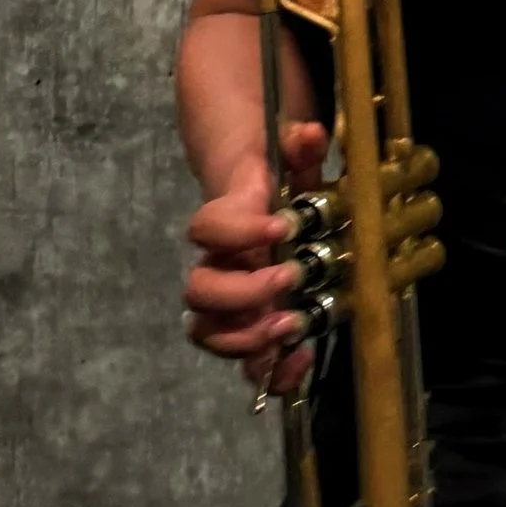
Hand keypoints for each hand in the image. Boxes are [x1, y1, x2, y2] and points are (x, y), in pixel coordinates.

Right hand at [182, 119, 325, 397]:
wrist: (265, 212)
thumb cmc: (279, 188)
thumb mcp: (293, 163)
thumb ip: (298, 147)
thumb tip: (307, 135)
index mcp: (226, 224)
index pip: (206, 227)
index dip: (237, 230)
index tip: (279, 225)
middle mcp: (218, 268)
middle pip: (198, 292)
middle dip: (242, 293)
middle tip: (287, 280)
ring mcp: (229, 305)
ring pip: (208, 333)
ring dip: (247, 338)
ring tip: (289, 327)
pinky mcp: (251, 331)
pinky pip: (245, 364)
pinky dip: (269, 371)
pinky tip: (302, 358)